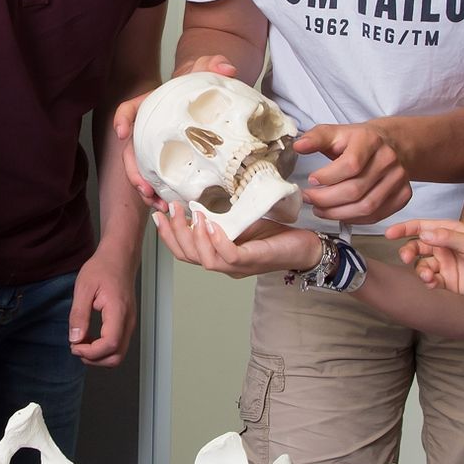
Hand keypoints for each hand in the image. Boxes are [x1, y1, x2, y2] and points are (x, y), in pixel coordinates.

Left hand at [68, 250, 136, 365]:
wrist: (119, 257)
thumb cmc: (102, 268)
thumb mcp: (83, 288)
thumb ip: (79, 315)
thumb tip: (74, 339)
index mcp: (118, 312)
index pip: (110, 345)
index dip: (90, 352)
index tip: (74, 345)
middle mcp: (128, 321)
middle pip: (116, 357)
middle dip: (94, 359)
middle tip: (76, 347)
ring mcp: (130, 324)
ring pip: (118, 355)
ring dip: (98, 356)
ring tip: (81, 343)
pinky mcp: (127, 324)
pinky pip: (118, 346)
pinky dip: (103, 350)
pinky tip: (89, 339)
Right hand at [112, 53, 239, 211]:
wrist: (208, 99)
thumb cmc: (200, 85)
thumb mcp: (206, 71)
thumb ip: (213, 64)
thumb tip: (226, 69)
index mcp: (151, 105)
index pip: (129, 109)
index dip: (122, 119)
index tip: (121, 132)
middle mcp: (148, 129)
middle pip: (131, 151)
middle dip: (134, 172)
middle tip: (144, 187)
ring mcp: (156, 147)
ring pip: (141, 171)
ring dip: (146, 190)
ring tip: (158, 204)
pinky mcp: (167, 161)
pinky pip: (157, 180)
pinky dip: (161, 195)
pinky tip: (170, 206)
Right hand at [152, 204, 320, 279]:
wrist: (306, 246)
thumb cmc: (275, 235)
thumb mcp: (242, 221)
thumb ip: (223, 216)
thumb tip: (201, 198)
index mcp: (219, 256)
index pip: (185, 253)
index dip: (168, 236)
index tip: (158, 215)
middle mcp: (226, 265)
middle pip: (189, 257)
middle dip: (175, 234)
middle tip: (171, 209)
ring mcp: (240, 266)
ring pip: (206, 260)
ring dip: (194, 236)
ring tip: (192, 214)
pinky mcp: (255, 261)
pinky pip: (229, 256)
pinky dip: (217, 241)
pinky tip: (211, 225)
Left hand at [297, 122, 410, 224]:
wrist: (392, 144)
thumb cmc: (359, 141)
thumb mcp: (336, 133)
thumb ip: (316, 138)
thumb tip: (298, 146)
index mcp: (370, 140)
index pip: (350, 165)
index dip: (328, 177)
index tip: (311, 180)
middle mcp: (388, 160)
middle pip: (356, 190)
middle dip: (327, 200)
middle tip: (310, 200)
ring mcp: (398, 179)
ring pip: (366, 207)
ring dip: (338, 213)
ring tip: (320, 210)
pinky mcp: (403, 195)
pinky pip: (377, 216)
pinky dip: (355, 219)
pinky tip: (340, 214)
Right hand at [388, 218, 463, 302]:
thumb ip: (446, 238)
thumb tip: (423, 234)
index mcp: (449, 232)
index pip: (421, 227)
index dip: (404, 229)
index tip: (389, 233)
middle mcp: (444, 247)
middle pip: (417, 247)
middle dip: (409, 251)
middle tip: (407, 258)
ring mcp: (445, 264)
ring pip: (422, 265)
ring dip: (420, 269)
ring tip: (427, 275)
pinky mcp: (448, 281)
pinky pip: (430, 280)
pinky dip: (427, 281)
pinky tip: (432, 282)